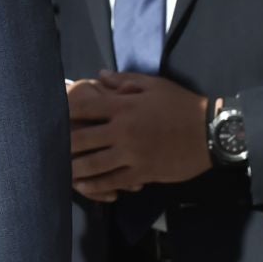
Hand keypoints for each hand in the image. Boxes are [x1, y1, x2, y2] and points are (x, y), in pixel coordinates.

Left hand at [66, 73, 211, 202]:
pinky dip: (96, 185)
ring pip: (93, 165)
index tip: (53, 115)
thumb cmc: (181, 105)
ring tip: (63, 170)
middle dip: (64, 144)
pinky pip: (113, 181)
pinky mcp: (143, 173)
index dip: (65, 111)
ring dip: (75, 168)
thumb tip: (99, 76)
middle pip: (81, 139)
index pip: (83, 107)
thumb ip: (123, 81)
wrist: (211, 132)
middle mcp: (122, 131)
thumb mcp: (153, 85)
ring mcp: (132, 154)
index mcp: (123, 107)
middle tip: (52, 147)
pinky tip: (85, 186)